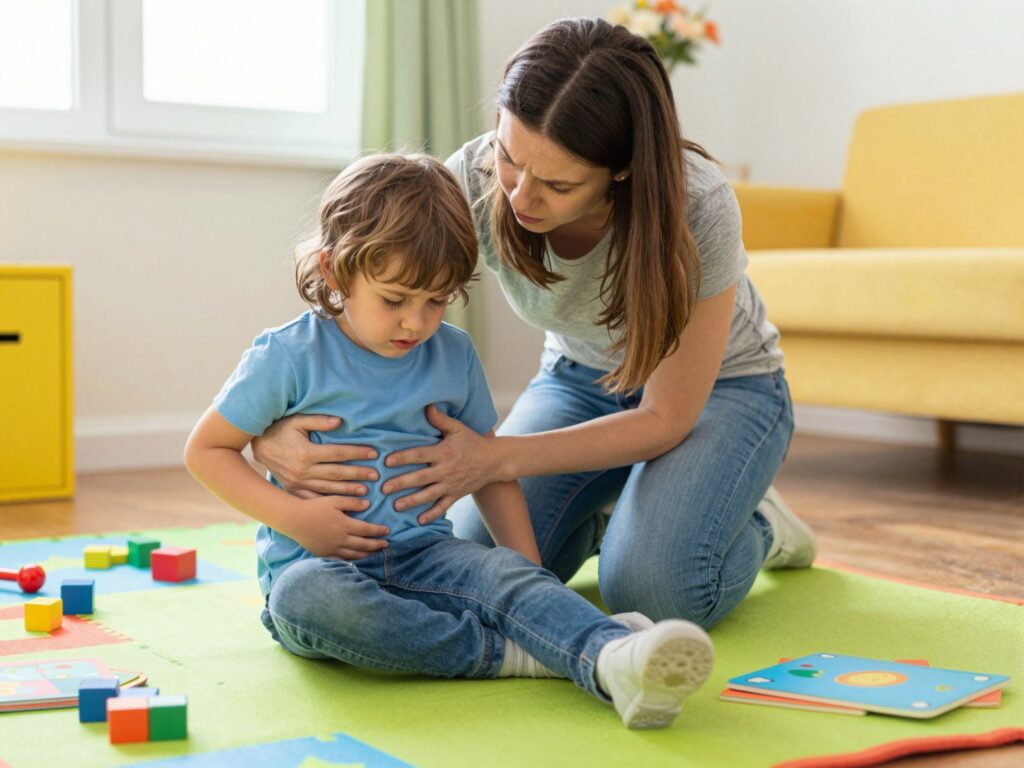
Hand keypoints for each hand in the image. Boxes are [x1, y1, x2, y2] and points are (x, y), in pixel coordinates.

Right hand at [250, 413, 378, 497]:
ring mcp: (297, 483)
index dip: (357, 453)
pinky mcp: (294, 490)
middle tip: (377, 475)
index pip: (338, 453)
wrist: (258, 446)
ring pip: (328, 489)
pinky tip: (343, 505)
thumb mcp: (297, 421)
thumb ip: (318, 421)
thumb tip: (339, 422)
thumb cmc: (280, 430)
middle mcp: (302, 470)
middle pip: (337, 473)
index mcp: (305, 452)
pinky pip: (315, 498)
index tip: (374, 453)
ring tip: (366, 492)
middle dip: (358, 474)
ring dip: (348, 491)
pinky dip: (330, 502)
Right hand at [286, 495, 388, 559]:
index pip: (367, 530)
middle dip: (376, 545)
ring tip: (375, 553)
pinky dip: (352, 560)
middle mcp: (340, 539)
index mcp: (344, 525)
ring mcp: (332, 548)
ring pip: (354, 554)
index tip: (387, 531)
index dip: (379, 531)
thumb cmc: (314, 506)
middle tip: (386, 544)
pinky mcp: (323, 554)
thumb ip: (352, 502)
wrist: (294, 519)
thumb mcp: (334, 500)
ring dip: (367, 554)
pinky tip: (356, 559)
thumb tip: (368, 504)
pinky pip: (341, 560)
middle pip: (363, 545)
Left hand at [382, 405, 503, 524]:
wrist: (494, 461)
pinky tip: (419, 521)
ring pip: (429, 495)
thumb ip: (440, 419)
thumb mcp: (458, 428)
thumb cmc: (473, 442)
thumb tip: (426, 406)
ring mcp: (451, 484)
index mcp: (444, 452)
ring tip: (396, 506)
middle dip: (402, 483)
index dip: (403, 457)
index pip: (420, 455)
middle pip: (421, 478)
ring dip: (412, 501)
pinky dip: (432, 514)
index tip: (387, 461)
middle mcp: (447, 470)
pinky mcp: (456, 494)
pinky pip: (443, 506)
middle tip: (384, 488)